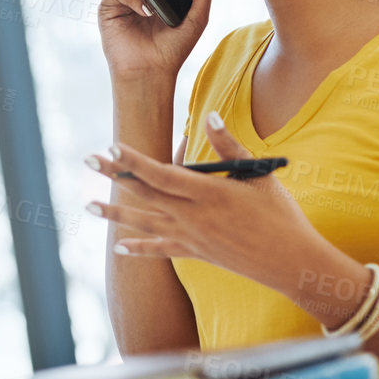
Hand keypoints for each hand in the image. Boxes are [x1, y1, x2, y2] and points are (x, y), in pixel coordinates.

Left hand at [85, 112, 327, 293]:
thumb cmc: (280, 214)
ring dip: (114, 214)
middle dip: (115, 176)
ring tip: (87, 206)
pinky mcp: (196, 252)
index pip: (161, 174)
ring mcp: (192, 237)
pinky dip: (140, 248)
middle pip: (145, 194)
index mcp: (209, 193)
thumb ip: (229, 146)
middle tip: (87, 161)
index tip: (111, 146)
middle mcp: (194, 216)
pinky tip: (119, 248)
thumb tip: (209, 116)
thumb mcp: (258, 174)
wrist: (291, 262)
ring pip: (145, 223)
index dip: (134, 161)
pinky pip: (161, 249)